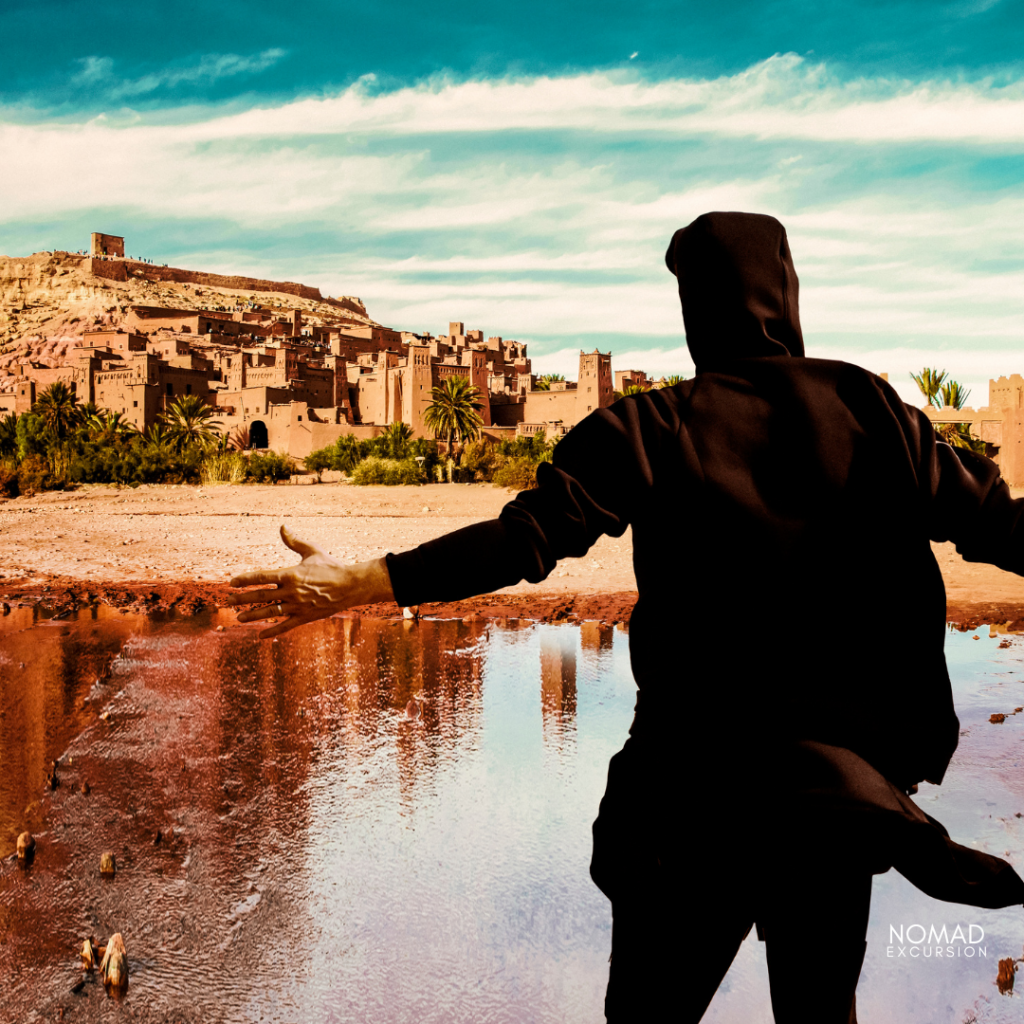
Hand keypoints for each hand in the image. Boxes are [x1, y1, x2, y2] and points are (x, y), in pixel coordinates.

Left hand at [226, 525, 394, 638]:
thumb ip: (294, 541)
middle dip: (242, 598)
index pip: (261, 577)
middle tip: (228, 601)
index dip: (244, 580)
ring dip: (252, 615)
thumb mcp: (312, 551)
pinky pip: (284, 626)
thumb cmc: (332, 566)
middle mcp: (291, 592)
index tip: (232, 582)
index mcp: (290, 574)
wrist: (351, 586)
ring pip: (269, 612)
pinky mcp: (305, 617)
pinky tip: (260, 635)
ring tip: (238, 617)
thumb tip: (282, 527)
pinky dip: (271, 631)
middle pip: (260, 596)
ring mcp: (297, 606)